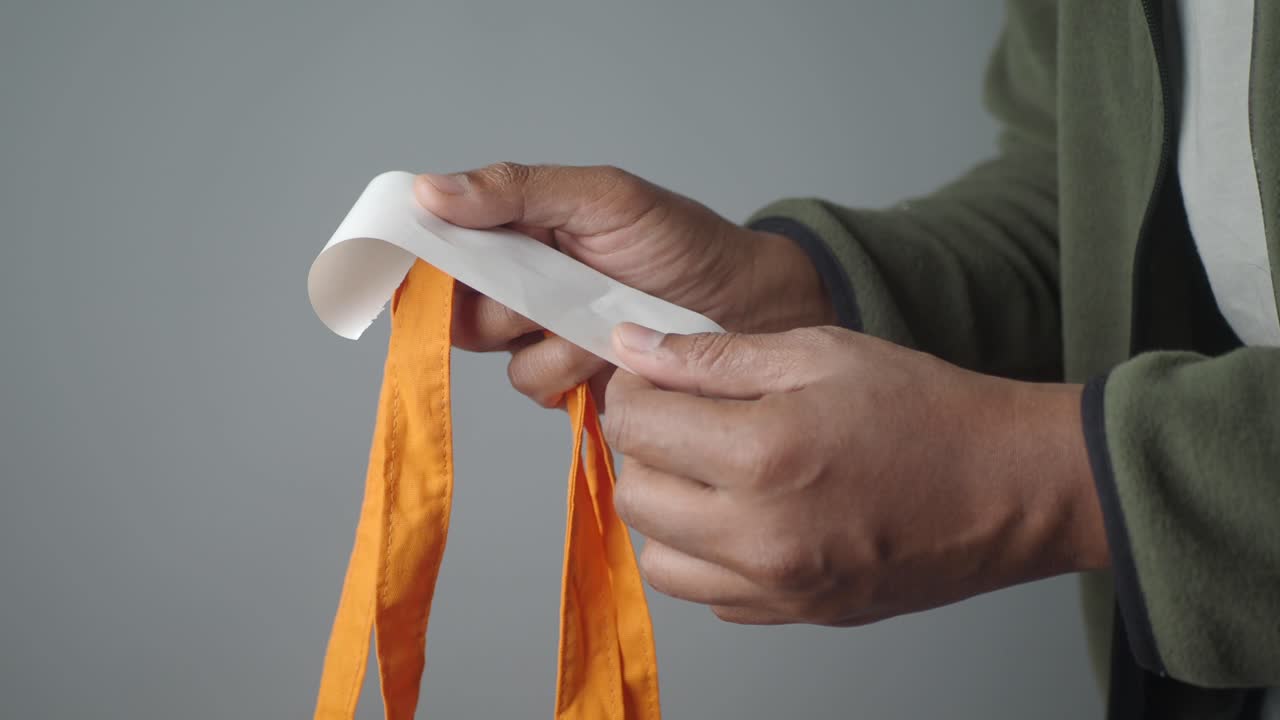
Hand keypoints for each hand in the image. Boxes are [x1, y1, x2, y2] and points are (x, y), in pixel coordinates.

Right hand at [414, 163, 832, 406]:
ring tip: (602, 322)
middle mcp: (522, 286)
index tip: (428, 272)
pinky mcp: (569, 383)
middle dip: (503, 307)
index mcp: (519, 232)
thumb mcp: (603, 198)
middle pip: (461, 312)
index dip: (423, 262)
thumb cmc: (678, 241)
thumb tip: (427, 191)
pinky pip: (537, 390)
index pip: (441, 248)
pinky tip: (611, 357)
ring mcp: (545, 338)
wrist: (745, 306)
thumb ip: (517, 191)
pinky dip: (572, 374)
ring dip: (550, 342)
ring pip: (501, 358)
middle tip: (547, 291)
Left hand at [602, 323, 1108, 625]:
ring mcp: (777, 588)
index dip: (635, 391)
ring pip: (658, 558)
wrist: (1011, 487)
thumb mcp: (817, 354)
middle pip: (636, 494)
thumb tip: (630, 349)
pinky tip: (748, 515)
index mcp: (762, 455)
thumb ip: (710, 357)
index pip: (633, 426)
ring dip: (669, 510)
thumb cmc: (925, 412)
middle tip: (691, 420)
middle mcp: (759, 535)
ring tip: (714, 474)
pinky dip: (708, 556)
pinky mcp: (795, 615)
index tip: (659, 380)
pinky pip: (707, 595)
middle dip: (648, 449)